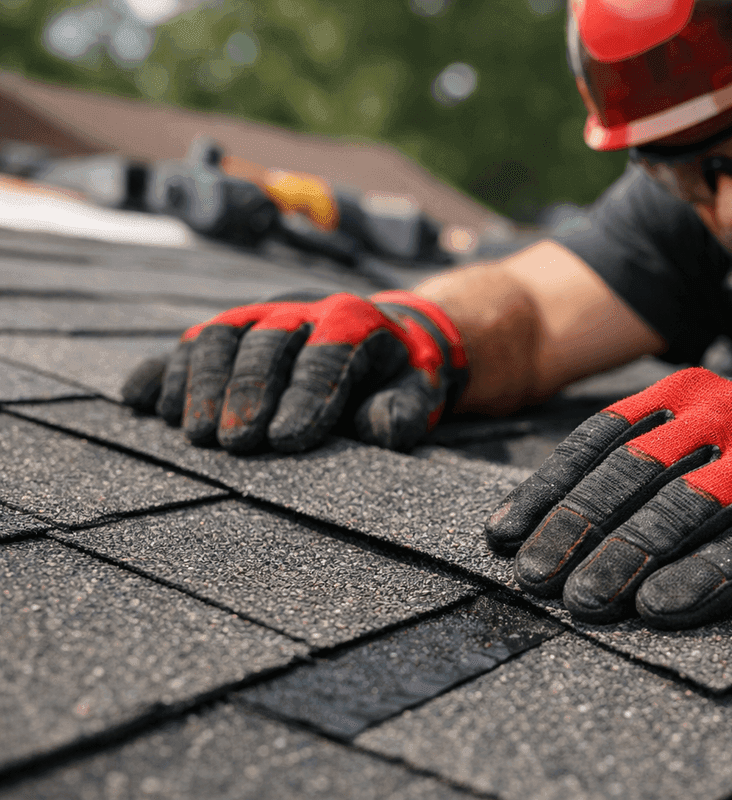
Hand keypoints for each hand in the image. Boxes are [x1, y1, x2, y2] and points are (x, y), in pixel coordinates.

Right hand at [121, 291, 466, 452]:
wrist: (380, 341)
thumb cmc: (398, 375)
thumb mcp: (420, 391)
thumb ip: (407, 411)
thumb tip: (381, 428)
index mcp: (352, 318)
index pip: (326, 353)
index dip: (307, 395)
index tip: (287, 440)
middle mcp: (297, 310)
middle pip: (263, 343)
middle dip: (247, 393)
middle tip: (236, 445)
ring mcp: (254, 318)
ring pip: (218, 338)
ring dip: (200, 385)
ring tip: (196, 436)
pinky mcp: (224, 336)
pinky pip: (184, 348)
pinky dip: (158, 372)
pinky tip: (141, 405)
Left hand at [484, 368, 731, 628]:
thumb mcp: (706, 436)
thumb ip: (645, 465)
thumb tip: (552, 524)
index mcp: (689, 394)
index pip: (600, 441)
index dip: (548, 492)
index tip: (504, 538)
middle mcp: (729, 416)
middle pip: (634, 475)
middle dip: (576, 530)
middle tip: (534, 578)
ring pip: (685, 509)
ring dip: (627, 557)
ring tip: (583, 600)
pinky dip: (702, 580)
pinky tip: (660, 609)